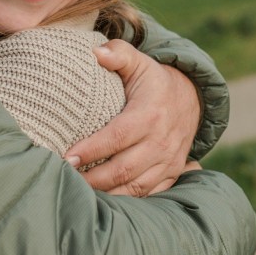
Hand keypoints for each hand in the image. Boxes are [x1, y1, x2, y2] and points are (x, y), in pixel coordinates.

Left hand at [64, 40, 202, 196]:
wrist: (191, 100)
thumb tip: (97, 53)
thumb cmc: (153, 81)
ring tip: (77, 193)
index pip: (117, 136)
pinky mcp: (170, 174)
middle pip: (122, 169)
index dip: (91, 149)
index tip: (66, 157)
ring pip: (134, 188)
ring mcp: (168, 161)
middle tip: (64, 179)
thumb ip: (118, 54)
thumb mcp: (139, 63)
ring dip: (105, 194)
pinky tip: (102, 202)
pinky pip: (148, 195)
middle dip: (91, 178)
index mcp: (150, 115)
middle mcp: (161, 142)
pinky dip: (125, 202)